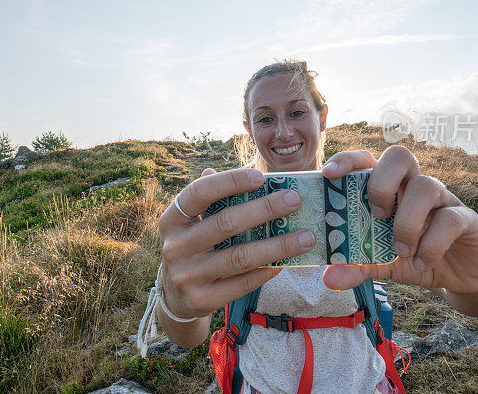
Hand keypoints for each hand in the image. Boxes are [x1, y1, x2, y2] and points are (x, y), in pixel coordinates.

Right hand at [158, 168, 315, 318]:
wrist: (174, 296)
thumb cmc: (194, 247)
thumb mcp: (192, 222)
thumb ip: (213, 199)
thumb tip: (250, 176)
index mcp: (171, 219)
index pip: (199, 193)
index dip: (229, 182)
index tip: (261, 177)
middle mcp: (175, 246)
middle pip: (226, 223)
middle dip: (264, 209)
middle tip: (294, 201)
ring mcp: (186, 276)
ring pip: (240, 257)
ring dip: (277, 245)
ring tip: (305, 237)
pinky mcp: (201, 300)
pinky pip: (242, 283)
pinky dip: (267, 271)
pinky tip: (287, 261)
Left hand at [321, 147, 477, 307]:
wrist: (454, 278)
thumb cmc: (412, 257)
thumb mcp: (380, 264)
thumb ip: (356, 266)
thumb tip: (329, 279)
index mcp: (390, 189)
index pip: (368, 159)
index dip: (348, 160)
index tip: (329, 174)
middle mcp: (414, 186)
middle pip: (399, 156)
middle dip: (381, 182)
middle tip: (377, 215)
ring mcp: (443, 198)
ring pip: (426, 186)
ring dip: (407, 223)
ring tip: (400, 251)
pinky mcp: (466, 218)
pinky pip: (450, 220)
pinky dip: (431, 245)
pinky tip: (421, 263)